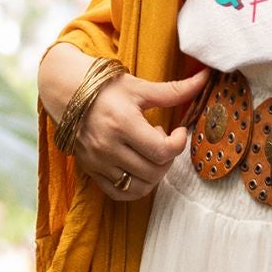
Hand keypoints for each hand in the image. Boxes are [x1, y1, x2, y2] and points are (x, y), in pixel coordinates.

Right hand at [58, 63, 209, 201]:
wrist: (66, 93)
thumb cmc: (106, 88)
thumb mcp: (140, 87)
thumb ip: (174, 90)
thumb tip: (205, 78)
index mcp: (122, 123)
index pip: (162, 151)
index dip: (179, 143)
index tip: (180, 131)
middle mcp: (108, 147)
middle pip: (154, 171)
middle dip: (167, 157)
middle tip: (161, 138)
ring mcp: (98, 162)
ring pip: (140, 186)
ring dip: (154, 173)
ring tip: (147, 151)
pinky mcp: (91, 171)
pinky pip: (120, 193)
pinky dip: (136, 186)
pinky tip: (138, 166)